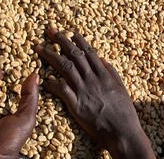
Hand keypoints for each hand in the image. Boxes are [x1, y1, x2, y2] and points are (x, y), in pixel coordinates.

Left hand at [35, 28, 155, 158]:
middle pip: (73, 55)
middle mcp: (92, 79)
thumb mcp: (122, 89)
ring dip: (50, 56)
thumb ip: (112, 72)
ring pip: (64, 68)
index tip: (70, 31)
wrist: (122, 133)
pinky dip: (51, 83)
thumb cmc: (124, 112)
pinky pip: (61, 90)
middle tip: (50, 30)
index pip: (88, 52)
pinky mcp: (76, 104)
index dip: (78, 40)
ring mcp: (83, 91)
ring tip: (39, 48)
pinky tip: (42, 78)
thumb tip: (102, 59)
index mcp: (103, 74)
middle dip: (61, 40)